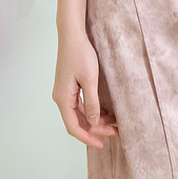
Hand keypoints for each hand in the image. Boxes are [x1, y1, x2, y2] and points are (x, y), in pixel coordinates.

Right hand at [52, 28, 118, 148]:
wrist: (72, 35)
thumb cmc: (80, 54)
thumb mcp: (90, 79)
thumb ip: (92, 102)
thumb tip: (94, 122)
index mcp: (63, 99)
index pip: (74, 127)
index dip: (88, 138)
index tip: (102, 144)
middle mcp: (61, 98)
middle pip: (78, 122)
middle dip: (96, 128)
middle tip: (116, 131)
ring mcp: (65, 92)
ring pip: (80, 114)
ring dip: (96, 119)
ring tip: (114, 121)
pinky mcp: (69, 86)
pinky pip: (81, 104)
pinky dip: (93, 109)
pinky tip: (105, 110)